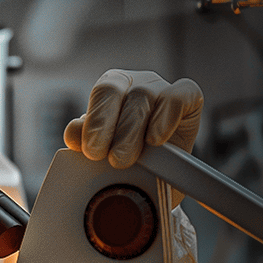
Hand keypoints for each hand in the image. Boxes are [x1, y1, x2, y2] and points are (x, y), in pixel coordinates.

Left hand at [64, 69, 203, 168]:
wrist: (160, 179)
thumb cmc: (128, 160)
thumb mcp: (104, 151)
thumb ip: (86, 140)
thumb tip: (73, 132)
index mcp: (111, 89)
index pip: (101, 93)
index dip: (95, 121)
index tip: (92, 150)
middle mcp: (135, 83)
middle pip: (116, 91)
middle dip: (109, 127)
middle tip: (108, 158)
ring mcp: (161, 88)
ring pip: (143, 98)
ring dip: (131, 132)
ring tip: (125, 160)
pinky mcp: (189, 98)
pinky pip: (178, 97)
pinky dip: (165, 117)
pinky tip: (155, 139)